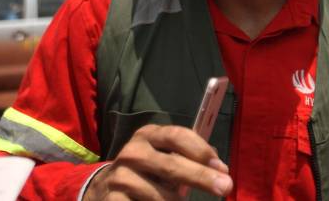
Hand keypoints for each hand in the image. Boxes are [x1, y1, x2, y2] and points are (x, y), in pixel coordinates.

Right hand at [83, 124, 232, 199]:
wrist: (104, 188)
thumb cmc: (146, 170)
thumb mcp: (162, 155)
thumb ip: (188, 157)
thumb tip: (220, 169)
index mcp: (149, 135)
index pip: (178, 136)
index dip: (201, 151)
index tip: (222, 167)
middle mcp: (133, 152)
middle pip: (172, 165)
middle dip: (201, 177)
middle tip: (225, 187)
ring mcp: (121, 176)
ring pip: (163, 196)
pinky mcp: (113, 200)